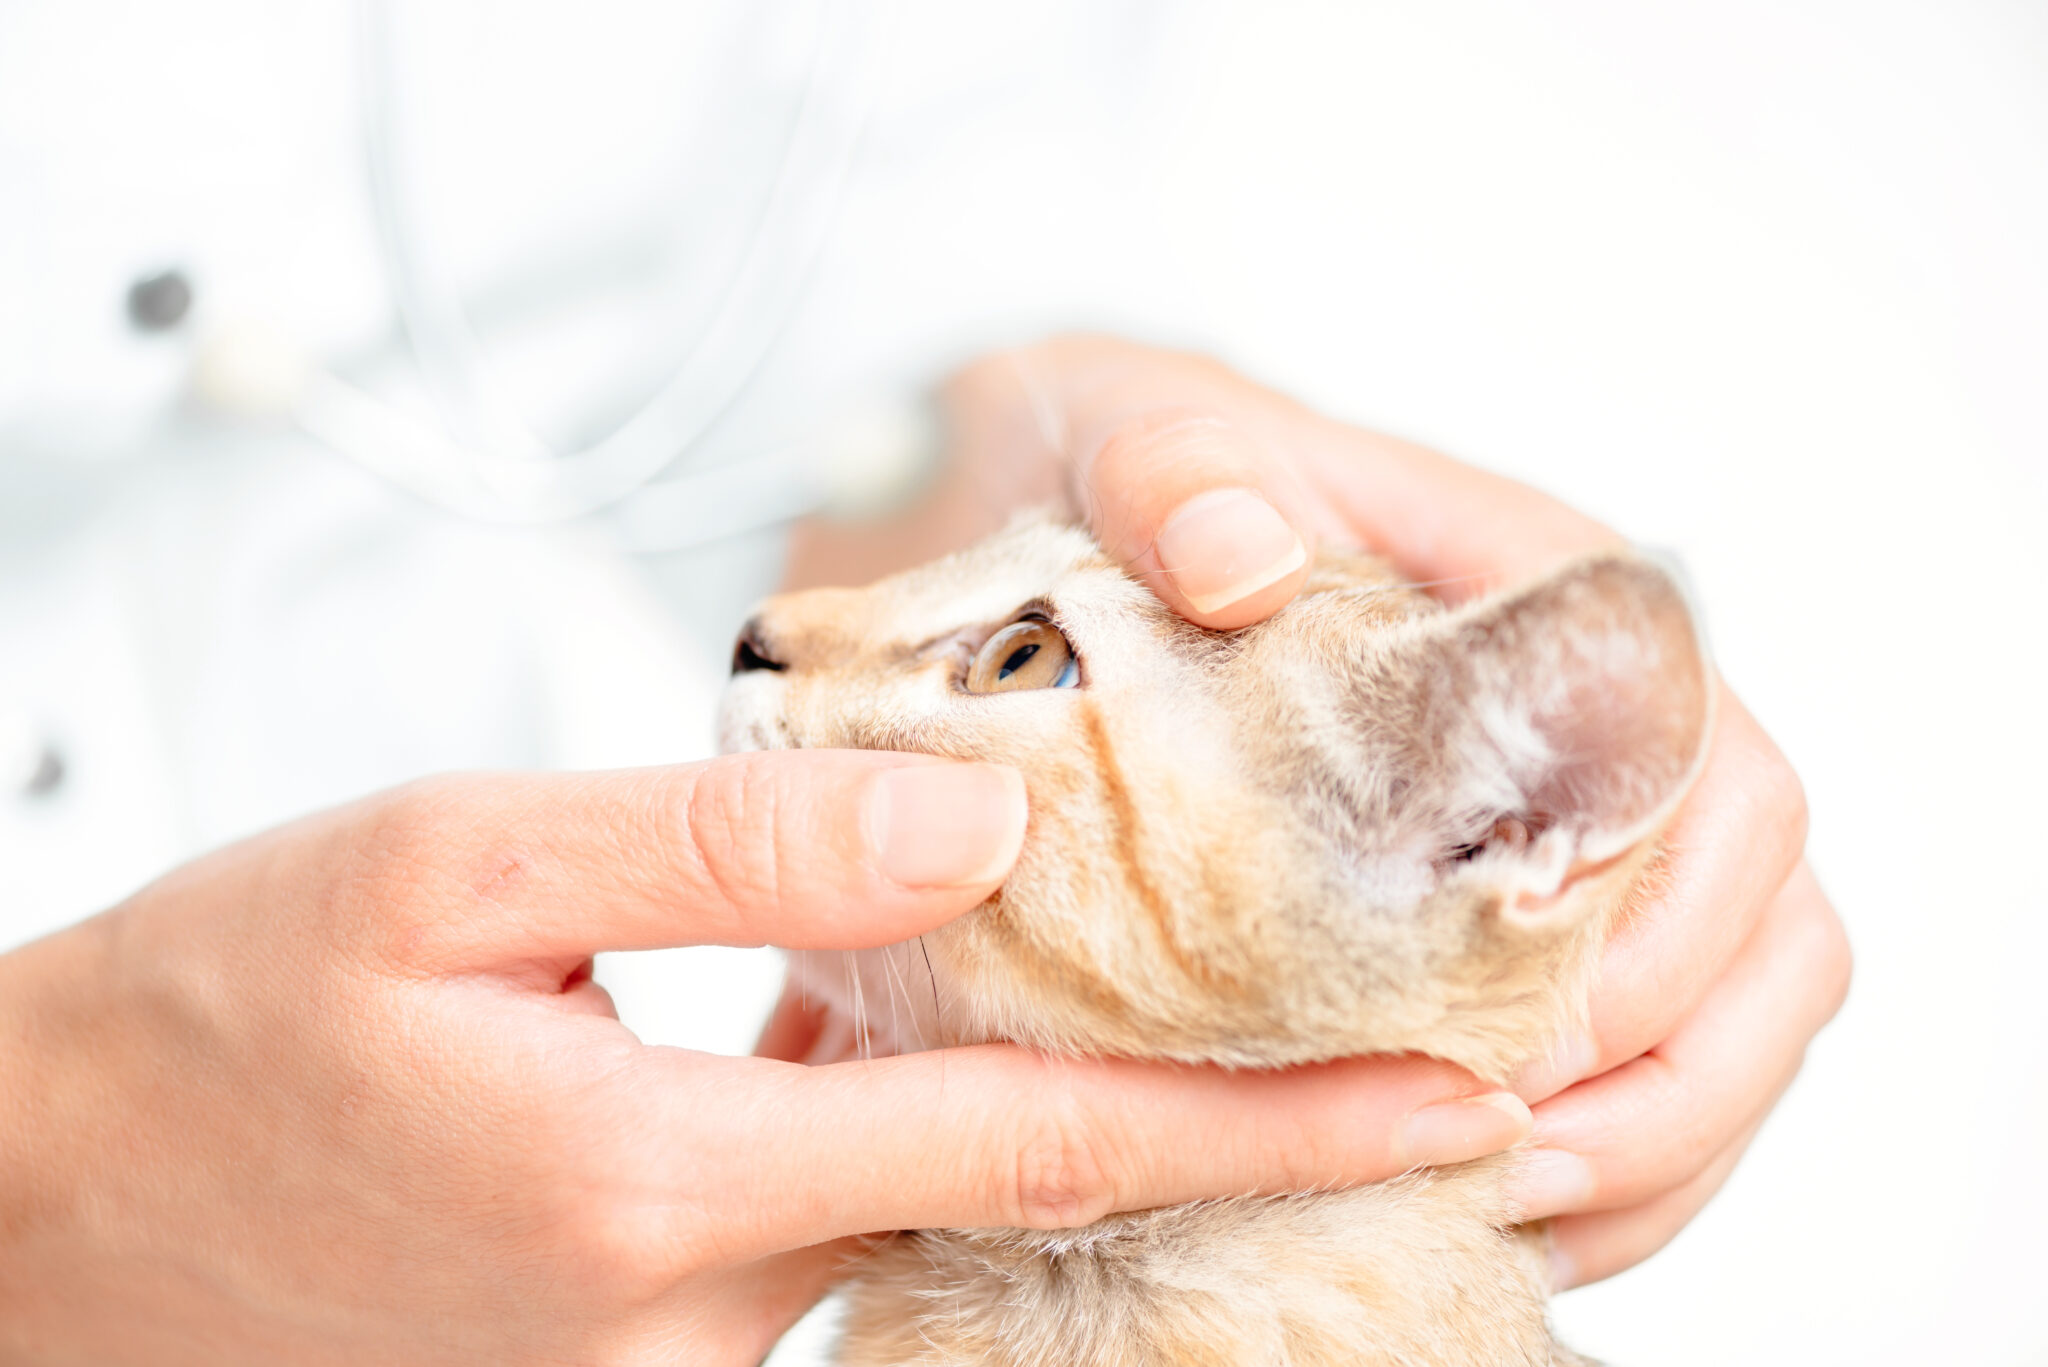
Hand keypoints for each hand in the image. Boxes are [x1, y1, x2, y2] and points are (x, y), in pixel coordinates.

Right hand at [0, 753, 1529, 1364]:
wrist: (63, 1208)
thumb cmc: (225, 1025)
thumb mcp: (447, 872)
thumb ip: (719, 838)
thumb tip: (972, 813)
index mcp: (670, 1181)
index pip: (1049, 1142)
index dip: (1278, 1120)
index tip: (1460, 1099)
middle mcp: (703, 1308)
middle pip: (1033, 1200)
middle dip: (1234, 1144)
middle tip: (1415, 1064)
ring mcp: (681, 1354)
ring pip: (947, 1223)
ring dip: (1090, 1135)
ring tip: (1230, 1023)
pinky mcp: (646, 1345)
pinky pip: (848, 1239)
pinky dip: (944, 1150)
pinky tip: (977, 1050)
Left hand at [788, 334, 1851, 1288]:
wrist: (1069, 501)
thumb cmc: (1129, 476)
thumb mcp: (1135, 446)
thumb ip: (1186, 478)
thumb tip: (1244, 565)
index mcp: (1554, 602)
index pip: (1717, 784)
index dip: (1663, 939)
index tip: (1513, 1047)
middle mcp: (1593, 722)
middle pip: (1760, 926)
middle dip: (1665, 1080)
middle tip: (1508, 1169)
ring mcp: (1562, 818)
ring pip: (1724, 1008)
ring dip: (1650, 1142)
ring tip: (1509, 1216)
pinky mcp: (1500, 905)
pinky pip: (1630, 1048)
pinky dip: (1600, 1152)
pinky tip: (1494, 1208)